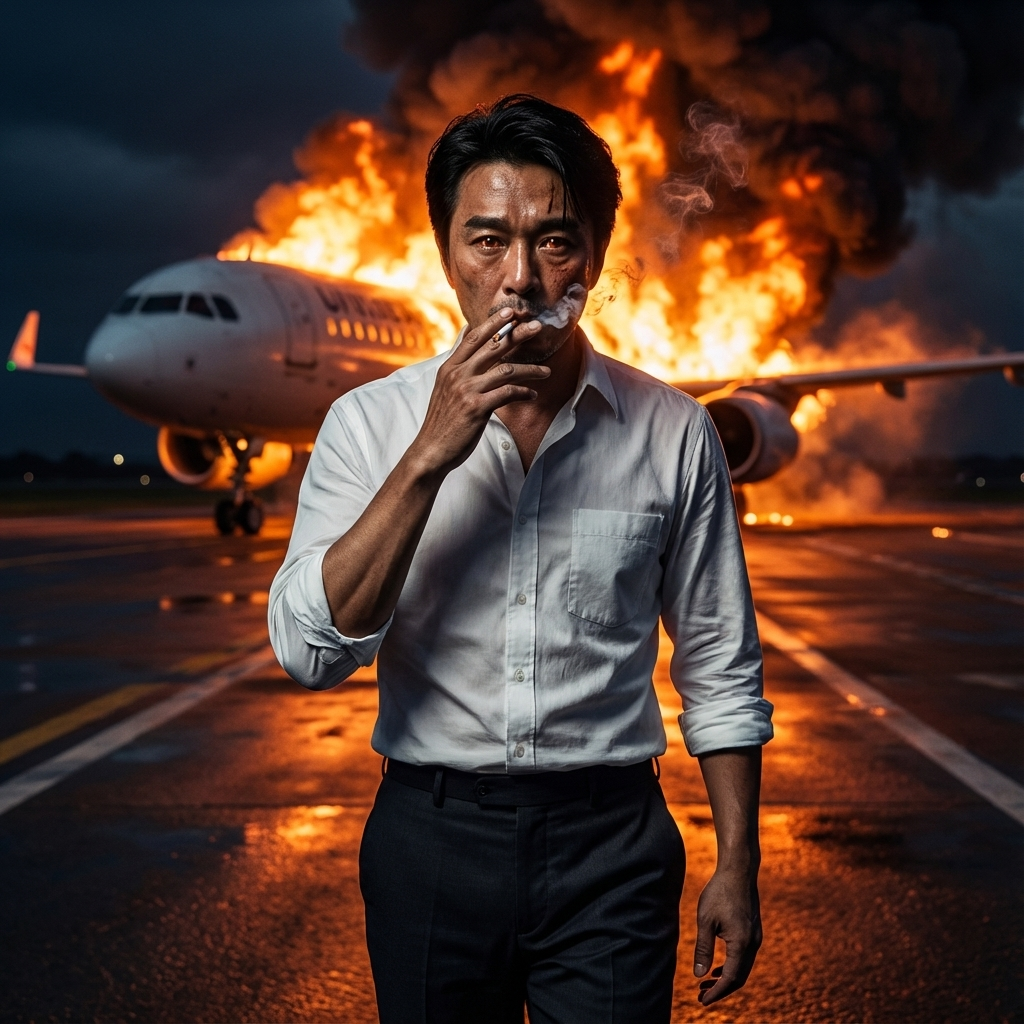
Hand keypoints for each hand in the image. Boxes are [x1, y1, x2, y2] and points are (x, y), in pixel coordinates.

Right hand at [408, 308, 548, 477]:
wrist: (431, 449)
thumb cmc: (442, 421)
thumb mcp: (444, 389)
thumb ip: (457, 366)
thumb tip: (467, 341)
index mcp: (449, 368)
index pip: (474, 337)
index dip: (493, 323)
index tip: (511, 312)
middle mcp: (457, 374)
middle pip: (493, 346)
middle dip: (517, 334)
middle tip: (536, 327)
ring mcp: (467, 390)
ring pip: (506, 369)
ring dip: (530, 369)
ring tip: (546, 371)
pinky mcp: (477, 408)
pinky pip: (507, 393)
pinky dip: (523, 392)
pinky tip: (532, 394)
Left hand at [692, 867, 761, 1005]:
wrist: (738, 871)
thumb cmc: (719, 892)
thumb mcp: (705, 920)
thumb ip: (703, 949)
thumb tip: (699, 975)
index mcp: (742, 943)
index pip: (731, 979)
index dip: (717, 993)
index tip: (702, 1001)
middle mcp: (753, 943)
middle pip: (739, 977)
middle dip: (721, 989)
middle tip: (701, 996)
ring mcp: (756, 937)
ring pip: (743, 968)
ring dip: (726, 979)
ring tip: (707, 984)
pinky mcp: (753, 931)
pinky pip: (745, 957)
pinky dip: (732, 967)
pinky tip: (718, 967)